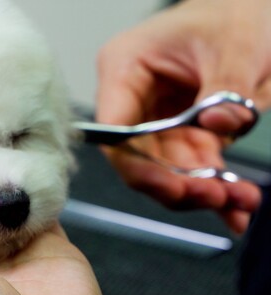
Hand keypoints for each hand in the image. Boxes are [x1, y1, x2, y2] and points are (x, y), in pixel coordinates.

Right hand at [96, 0, 268, 232]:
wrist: (250, 13)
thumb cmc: (230, 14)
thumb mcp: (235, 44)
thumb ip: (226, 86)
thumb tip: (216, 124)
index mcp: (125, 67)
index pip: (114, 128)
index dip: (136, 165)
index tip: (173, 187)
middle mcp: (133, 99)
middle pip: (139, 158)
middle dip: (178, 184)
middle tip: (216, 197)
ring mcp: (158, 120)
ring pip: (168, 171)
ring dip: (203, 191)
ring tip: (240, 201)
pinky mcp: (182, 134)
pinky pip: (193, 168)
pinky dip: (216, 187)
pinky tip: (236, 205)